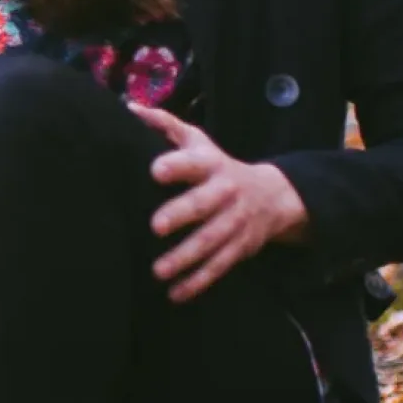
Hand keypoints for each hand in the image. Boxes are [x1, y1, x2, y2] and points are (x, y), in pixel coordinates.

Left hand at [134, 104, 308, 302]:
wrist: (272, 195)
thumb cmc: (217, 166)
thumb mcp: (198, 141)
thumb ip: (165, 125)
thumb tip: (130, 108)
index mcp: (211, 165)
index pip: (194, 163)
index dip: (177, 165)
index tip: (155, 170)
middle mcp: (224, 193)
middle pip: (204, 204)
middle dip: (182, 214)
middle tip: (156, 226)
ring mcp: (234, 223)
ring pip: (211, 241)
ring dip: (186, 257)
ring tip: (158, 271)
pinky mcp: (239, 247)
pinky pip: (219, 267)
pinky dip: (198, 282)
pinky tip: (175, 294)